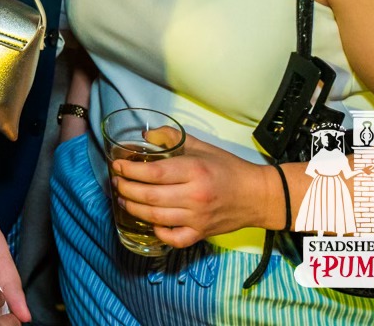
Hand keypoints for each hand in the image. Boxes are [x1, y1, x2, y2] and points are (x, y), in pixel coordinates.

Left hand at [111, 135, 279, 247]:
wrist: (258, 195)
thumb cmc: (228, 168)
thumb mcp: (201, 146)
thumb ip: (172, 138)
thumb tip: (144, 136)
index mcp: (195, 171)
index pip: (154, 173)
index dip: (130, 170)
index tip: (117, 166)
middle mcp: (195, 196)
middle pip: (150, 196)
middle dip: (126, 189)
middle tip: (116, 183)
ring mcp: (198, 218)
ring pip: (156, 217)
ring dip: (134, 208)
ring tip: (123, 199)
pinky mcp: (201, 234)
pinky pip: (174, 238)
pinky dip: (158, 232)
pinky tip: (150, 222)